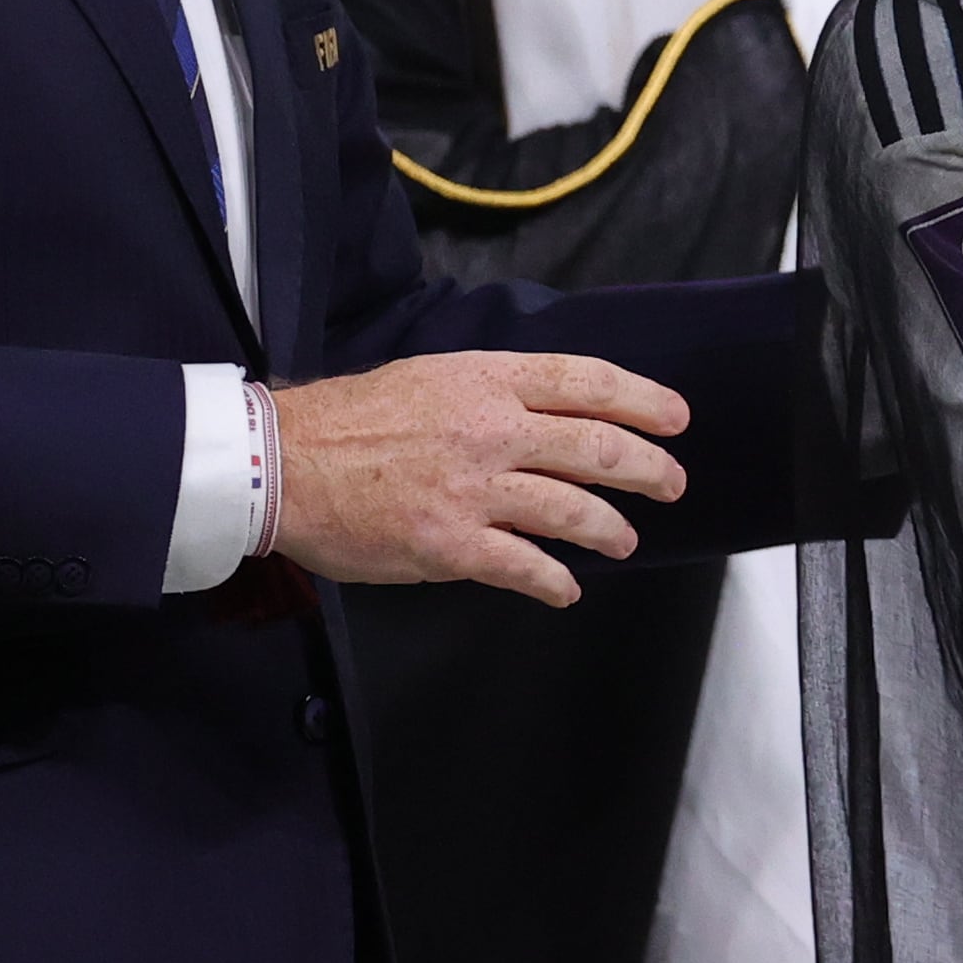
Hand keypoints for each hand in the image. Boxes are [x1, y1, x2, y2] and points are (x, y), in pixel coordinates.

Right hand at [271, 352, 688, 606]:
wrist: (286, 462)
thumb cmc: (355, 418)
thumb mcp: (434, 375)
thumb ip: (494, 391)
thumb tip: (550, 410)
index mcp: (488, 380)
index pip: (587, 382)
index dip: (642, 400)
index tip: (676, 419)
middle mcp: (492, 429)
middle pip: (596, 447)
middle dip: (647, 469)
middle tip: (672, 483)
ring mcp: (474, 489)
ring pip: (572, 509)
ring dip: (610, 527)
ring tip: (626, 539)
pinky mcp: (451, 544)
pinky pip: (524, 566)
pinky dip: (555, 580)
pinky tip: (566, 587)